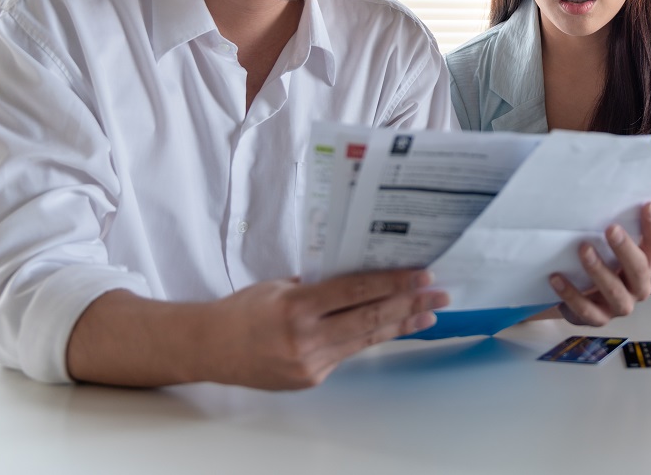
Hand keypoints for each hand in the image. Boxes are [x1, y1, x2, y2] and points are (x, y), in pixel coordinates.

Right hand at [206, 269, 448, 389]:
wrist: (210, 349)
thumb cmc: (244, 310)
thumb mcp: (281, 284)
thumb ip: (321, 282)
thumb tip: (365, 271)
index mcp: (295, 307)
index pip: (356, 291)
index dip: (393, 283)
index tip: (422, 275)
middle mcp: (305, 339)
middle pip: (370, 318)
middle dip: (410, 304)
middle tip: (439, 294)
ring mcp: (310, 364)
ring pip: (366, 339)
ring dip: (402, 324)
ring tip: (429, 313)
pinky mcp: (312, 379)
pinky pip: (349, 353)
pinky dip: (372, 337)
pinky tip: (395, 327)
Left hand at [549, 201, 650, 325]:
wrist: (583, 300)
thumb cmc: (602, 264)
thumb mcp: (610, 247)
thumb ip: (616, 228)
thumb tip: (610, 194)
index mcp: (646, 264)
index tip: (645, 204)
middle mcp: (638, 287)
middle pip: (639, 270)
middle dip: (625, 249)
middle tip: (611, 229)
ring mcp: (620, 305)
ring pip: (615, 293)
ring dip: (599, 271)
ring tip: (583, 249)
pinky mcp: (598, 319)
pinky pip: (586, 310)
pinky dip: (570, 294)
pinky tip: (556, 277)